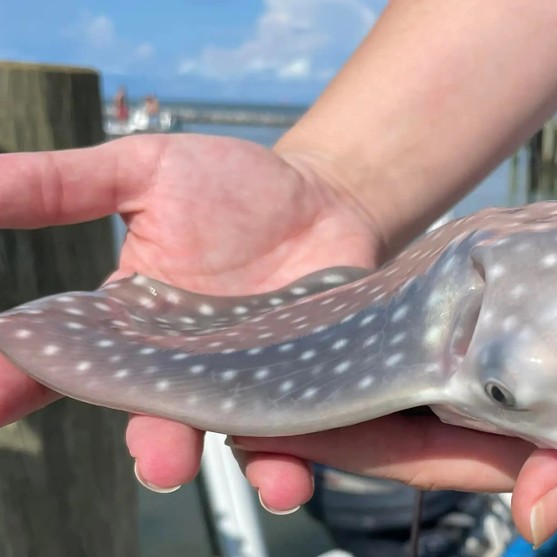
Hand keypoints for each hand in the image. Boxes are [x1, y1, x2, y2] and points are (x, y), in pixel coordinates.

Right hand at [0, 133, 382, 505]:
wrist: (324, 195)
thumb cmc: (231, 185)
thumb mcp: (144, 170)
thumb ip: (64, 185)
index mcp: (130, 318)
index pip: (63, 359)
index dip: (18, 381)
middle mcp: (182, 363)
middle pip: (155, 415)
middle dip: (153, 443)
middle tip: (158, 463)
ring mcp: (244, 378)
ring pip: (229, 436)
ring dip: (237, 465)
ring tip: (239, 480)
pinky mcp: (301, 383)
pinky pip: (296, 431)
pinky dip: (291, 459)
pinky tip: (291, 476)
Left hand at [232, 319, 556, 543]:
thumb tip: (534, 516)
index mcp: (507, 441)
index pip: (403, 446)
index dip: (334, 441)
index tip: (264, 431)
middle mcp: (489, 406)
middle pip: (382, 407)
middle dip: (311, 405)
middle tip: (227, 388)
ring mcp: (493, 364)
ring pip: (401, 363)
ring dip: (339, 358)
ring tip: (262, 341)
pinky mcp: (506, 324)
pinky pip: (439, 321)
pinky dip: (396, 314)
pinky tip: (349, 296)